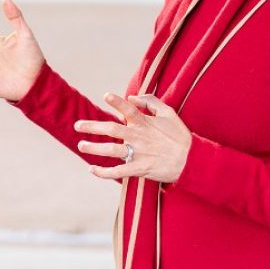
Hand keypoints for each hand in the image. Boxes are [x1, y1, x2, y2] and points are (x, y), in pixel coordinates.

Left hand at [74, 94, 191, 182]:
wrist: (191, 161)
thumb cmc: (179, 136)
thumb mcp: (169, 113)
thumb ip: (150, 102)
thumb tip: (132, 97)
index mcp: (145, 123)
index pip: (128, 109)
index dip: (117, 102)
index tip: (106, 96)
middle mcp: (138, 137)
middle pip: (111, 130)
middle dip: (92, 127)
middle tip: (77, 125)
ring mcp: (138, 154)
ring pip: (111, 150)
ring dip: (93, 148)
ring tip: (80, 145)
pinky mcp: (139, 169)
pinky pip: (118, 172)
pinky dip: (103, 172)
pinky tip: (92, 169)